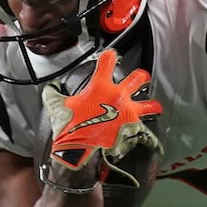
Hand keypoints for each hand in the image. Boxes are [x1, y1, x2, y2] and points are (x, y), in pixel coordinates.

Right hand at [42, 49, 161, 184]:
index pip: (107, 62)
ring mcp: (128, 113)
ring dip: (152, 105)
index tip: (111, 55)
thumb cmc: (69, 127)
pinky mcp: (133, 131)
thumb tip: (51, 87)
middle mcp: (118, 96)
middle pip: (138, 79)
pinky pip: (148, 135)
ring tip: (154, 106)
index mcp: (100, 87)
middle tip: (141, 78)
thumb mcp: (56, 105)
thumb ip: (53, 93)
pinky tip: (153, 141)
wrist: (78, 151)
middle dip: (141, 77)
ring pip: (149, 105)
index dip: (110, 56)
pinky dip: (150, 139)